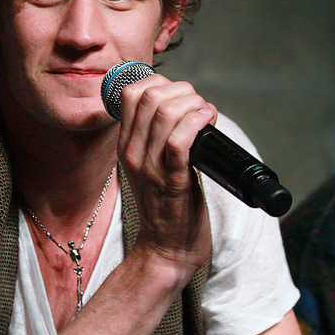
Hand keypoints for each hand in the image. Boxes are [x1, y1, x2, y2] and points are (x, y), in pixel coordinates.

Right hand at [116, 72, 215, 282]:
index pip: (131, 93)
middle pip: (150, 96)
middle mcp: (133, 153)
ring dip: (193, 104)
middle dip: (182, 91)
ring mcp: (150, 168)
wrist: (166, 250)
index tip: (181, 97)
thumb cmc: (167, 206)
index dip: (161, 83)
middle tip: (198, 106)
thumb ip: (157, 138)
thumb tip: (181, 106)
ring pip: (165, 113)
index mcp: (126, 146)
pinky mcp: (173, 182)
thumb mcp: (150, 166)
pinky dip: (197, 122)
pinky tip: (208, 121)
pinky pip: (179, 141)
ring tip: (206, 114)